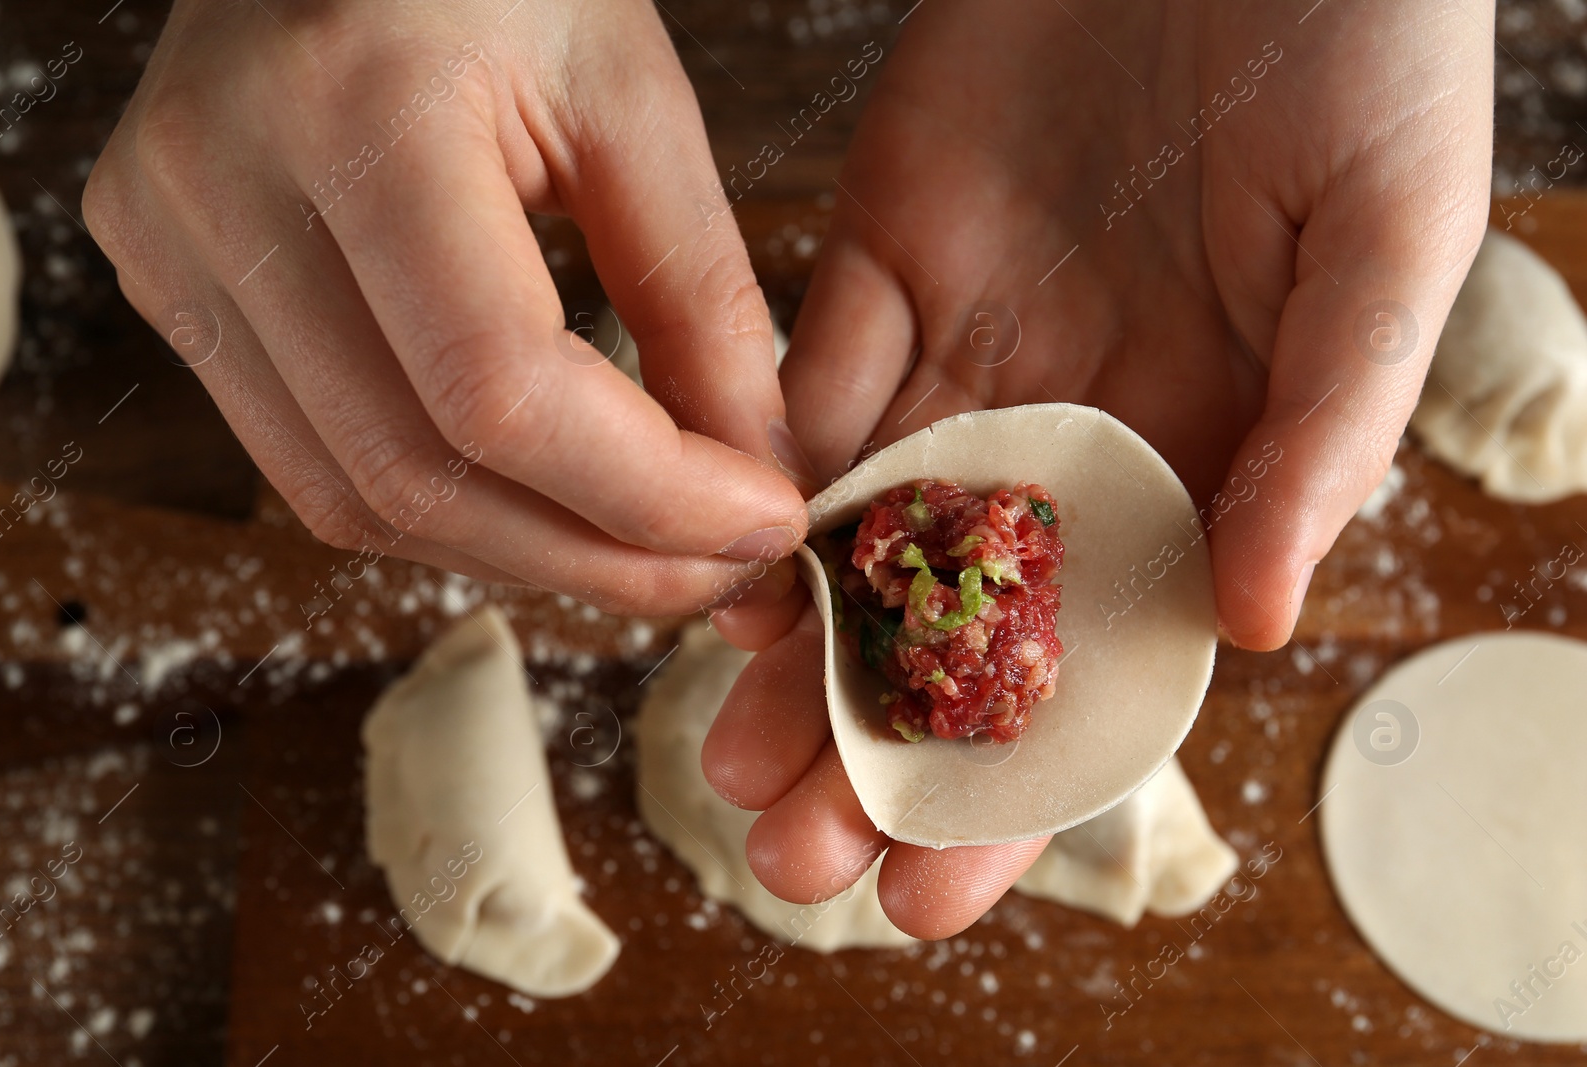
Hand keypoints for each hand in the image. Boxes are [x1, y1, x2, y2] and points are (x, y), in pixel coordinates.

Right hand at [83, 0, 811, 614]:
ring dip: (525, 554)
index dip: (648, 495)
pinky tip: (544, 505)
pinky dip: (447, 509)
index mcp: (354, 106)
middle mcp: (220, 186)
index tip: (764, 524)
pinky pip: (314, 463)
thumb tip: (753, 473)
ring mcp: (166, 242)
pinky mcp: (165, 282)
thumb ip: (696, 292)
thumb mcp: (629, 97)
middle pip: (419, 475)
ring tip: (647, 553)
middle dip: (598, 557)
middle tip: (719, 575)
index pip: (500, 388)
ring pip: (356, 499)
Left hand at [707, 0, 1491, 936]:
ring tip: (732, 754)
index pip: (1101, 657)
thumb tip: (1249, 622)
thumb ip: (1323, 428)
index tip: (928, 891)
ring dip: (799, 645)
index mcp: (1204, 450)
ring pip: (866, 529)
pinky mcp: (890, 247)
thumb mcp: (1392, 240)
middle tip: (792, 852)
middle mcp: (1075, 421)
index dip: (1014, 783)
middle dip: (876, 744)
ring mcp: (975, 339)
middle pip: (961, 624)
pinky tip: (715, 564)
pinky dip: (766, 471)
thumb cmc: (1372, 47)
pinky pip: (816, 379)